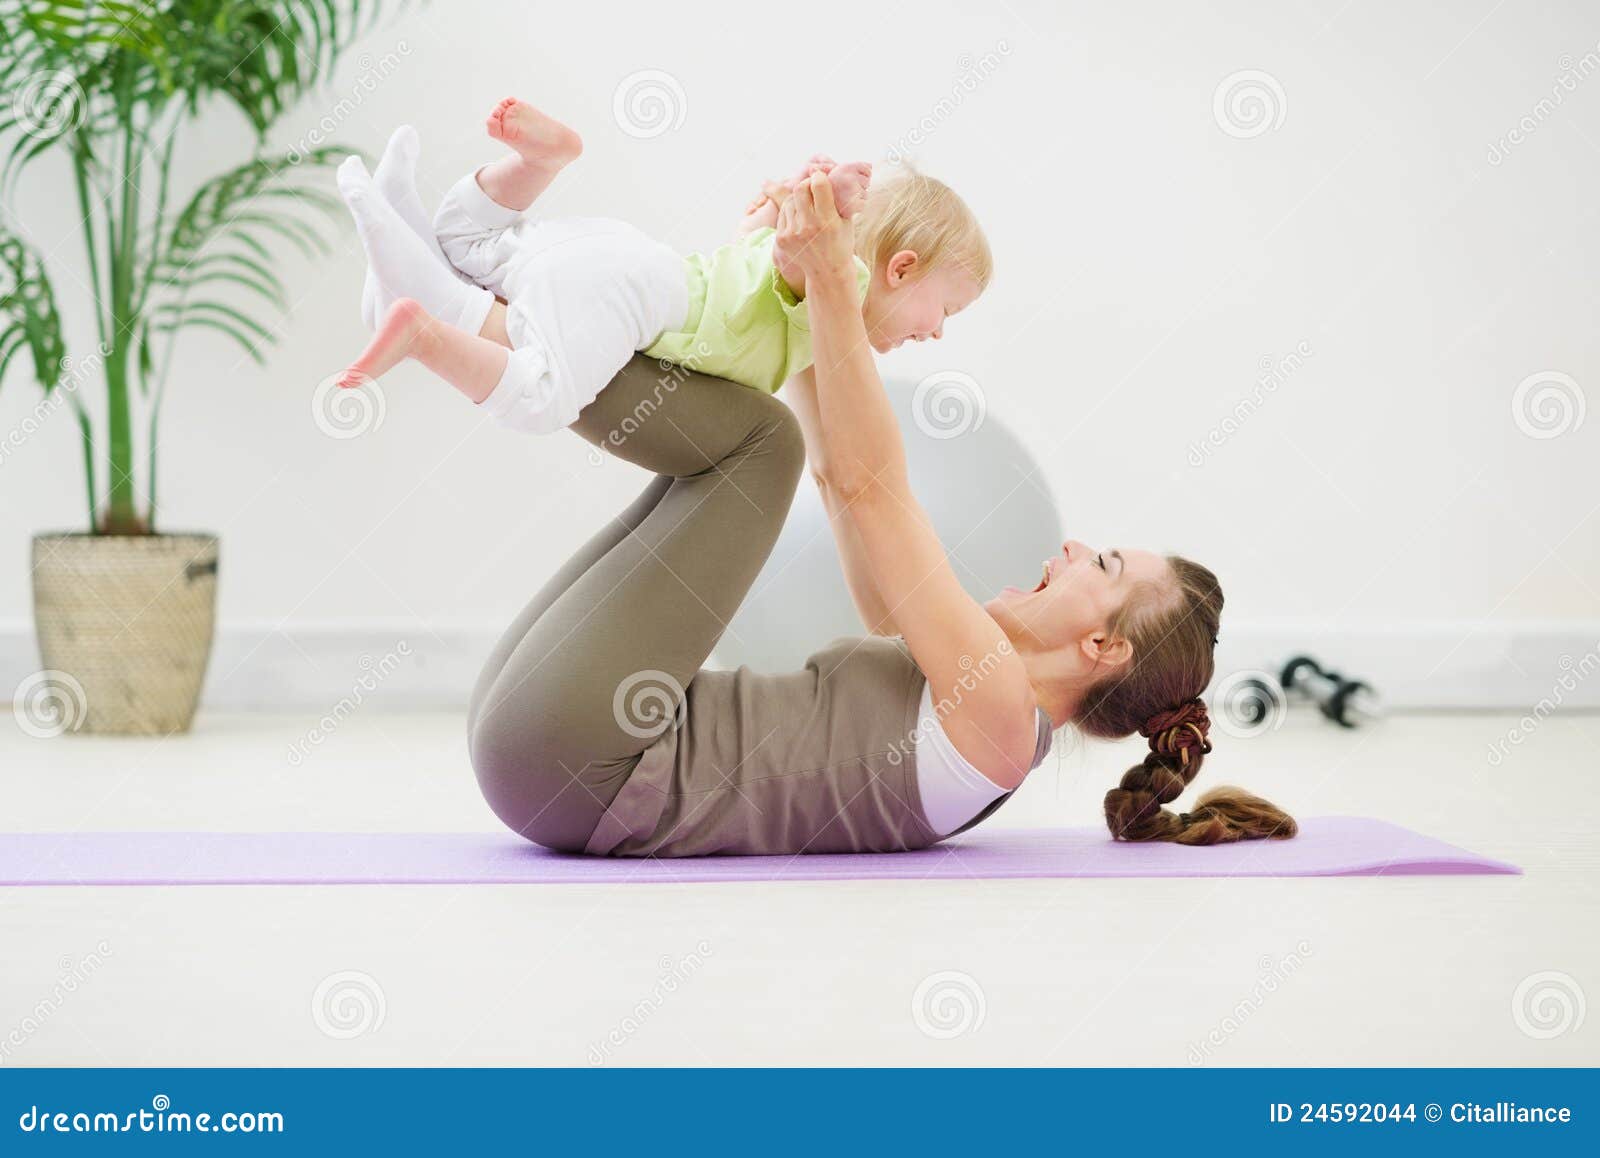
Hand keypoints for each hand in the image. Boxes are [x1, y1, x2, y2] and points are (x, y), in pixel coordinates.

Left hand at [771, 170, 854, 286]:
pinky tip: (800, 219)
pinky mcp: (781, 239)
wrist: (828, 273)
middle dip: (807, 184)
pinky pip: (783, 213)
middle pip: (800, 189)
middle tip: (812, 187)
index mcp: (828, 221)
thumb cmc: (840, 242)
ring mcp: (793, 234)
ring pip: (789, 200)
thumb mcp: (846, 220)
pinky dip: (791, 212)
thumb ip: (838, 197)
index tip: (820, 178)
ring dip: (798, 199)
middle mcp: (809, 227)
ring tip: (807, 207)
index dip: (819, 176)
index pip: (818, 185)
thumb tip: (823, 170)